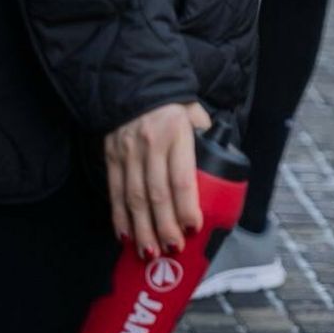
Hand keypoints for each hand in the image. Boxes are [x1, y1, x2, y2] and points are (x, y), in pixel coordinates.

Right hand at [104, 101, 210, 255]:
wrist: (133, 80)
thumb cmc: (171, 101)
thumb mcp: (195, 114)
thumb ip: (206, 138)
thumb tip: (222, 162)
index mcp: (176, 134)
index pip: (182, 177)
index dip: (186, 206)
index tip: (194, 226)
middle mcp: (150, 146)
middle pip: (157, 194)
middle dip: (165, 226)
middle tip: (173, 248)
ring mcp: (127, 153)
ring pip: (133, 198)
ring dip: (142, 229)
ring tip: (150, 252)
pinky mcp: (111, 157)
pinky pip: (114, 192)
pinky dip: (118, 217)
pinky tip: (125, 236)